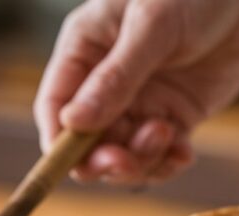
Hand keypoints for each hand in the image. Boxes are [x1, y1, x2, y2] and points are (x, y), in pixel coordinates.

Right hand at [34, 0, 238, 184]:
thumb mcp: (153, 28)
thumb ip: (116, 77)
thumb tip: (74, 123)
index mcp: (85, 49)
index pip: (55, 105)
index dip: (60, 141)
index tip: (78, 163)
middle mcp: (105, 81)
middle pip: (86, 142)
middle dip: (103, 159)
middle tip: (125, 162)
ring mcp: (140, 102)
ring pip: (122, 156)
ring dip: (140, 162)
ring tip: (168, 138)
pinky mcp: (174, 116)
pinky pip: (159, 156)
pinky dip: (168, 163)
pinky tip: (184, 152)